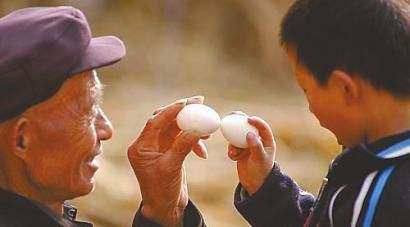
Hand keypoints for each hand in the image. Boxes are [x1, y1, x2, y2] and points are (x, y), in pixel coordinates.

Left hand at [127, 96, 207, 226]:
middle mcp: (148, 144)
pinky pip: (182, 138)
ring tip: (208, 131)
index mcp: (141, 147)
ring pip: (175, 128)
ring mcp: (159, 147)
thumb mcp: (172, 167)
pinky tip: (203, 150)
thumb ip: (182, 146)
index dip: (171, 109)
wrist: (165, 208)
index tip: (187, 101)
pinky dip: (193, 140)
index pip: (155, 122)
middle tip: (200, 102)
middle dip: (183, 112)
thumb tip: (196, 128)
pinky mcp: (169, 151)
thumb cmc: (162, 191)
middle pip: (165, 120)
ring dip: (191, 127)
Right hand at [228, 116, 275, 194]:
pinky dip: (231, 150)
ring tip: (233, 152)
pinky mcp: (240, 151)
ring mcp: (248, 146)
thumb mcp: (259, 158)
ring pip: (237, 137)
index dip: (256, 121)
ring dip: (233, 142)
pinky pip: (233, 146)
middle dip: (239, 121)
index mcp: (266, 141)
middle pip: (248, 127)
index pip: (262, 127)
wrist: (254, 184)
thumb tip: (249, 133)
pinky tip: (233, 157)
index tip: (247, 118)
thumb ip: (255, 146)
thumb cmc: (261, 171)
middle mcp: (257, 141)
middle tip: (232, 115)